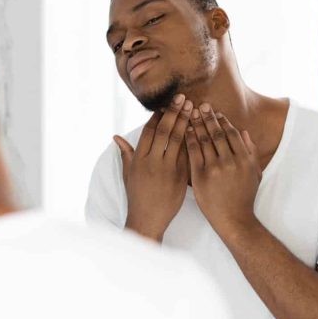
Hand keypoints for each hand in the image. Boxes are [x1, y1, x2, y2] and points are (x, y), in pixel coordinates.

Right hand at [114, 94, 192, 240]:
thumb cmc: (137, 197)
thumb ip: (125, 154)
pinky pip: (189, 154)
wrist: (148, 220)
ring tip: (194, 108)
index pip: (149, 131)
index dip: (158, 116)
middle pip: (165, 131)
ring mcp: (168, 169)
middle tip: (184, 98)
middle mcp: (152, 162)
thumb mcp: (128, 175)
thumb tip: (116, 137)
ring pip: (179, 140)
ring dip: (187, 122)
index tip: (165, 105)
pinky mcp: (181, 177)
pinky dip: (195, 140)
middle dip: (174, 112)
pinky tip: (201, 130)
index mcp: (139, 159)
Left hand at [184, 103, 261, 235]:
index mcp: (244, 158)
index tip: (215, 112)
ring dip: (197, 124)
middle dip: (208, 117)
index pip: (231, 133)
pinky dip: (189, 139)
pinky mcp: (201, 176)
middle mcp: (230, 161)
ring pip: (204, 140)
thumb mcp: (254, 173)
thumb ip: (251, 152)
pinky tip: (185, 130)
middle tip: (200, 104)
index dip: (222, 120)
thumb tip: (244, 132)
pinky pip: (193, 152)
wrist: (233, 219)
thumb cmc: (244, 197)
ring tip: (191, 113)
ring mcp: (215, 168)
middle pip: (216, 133)